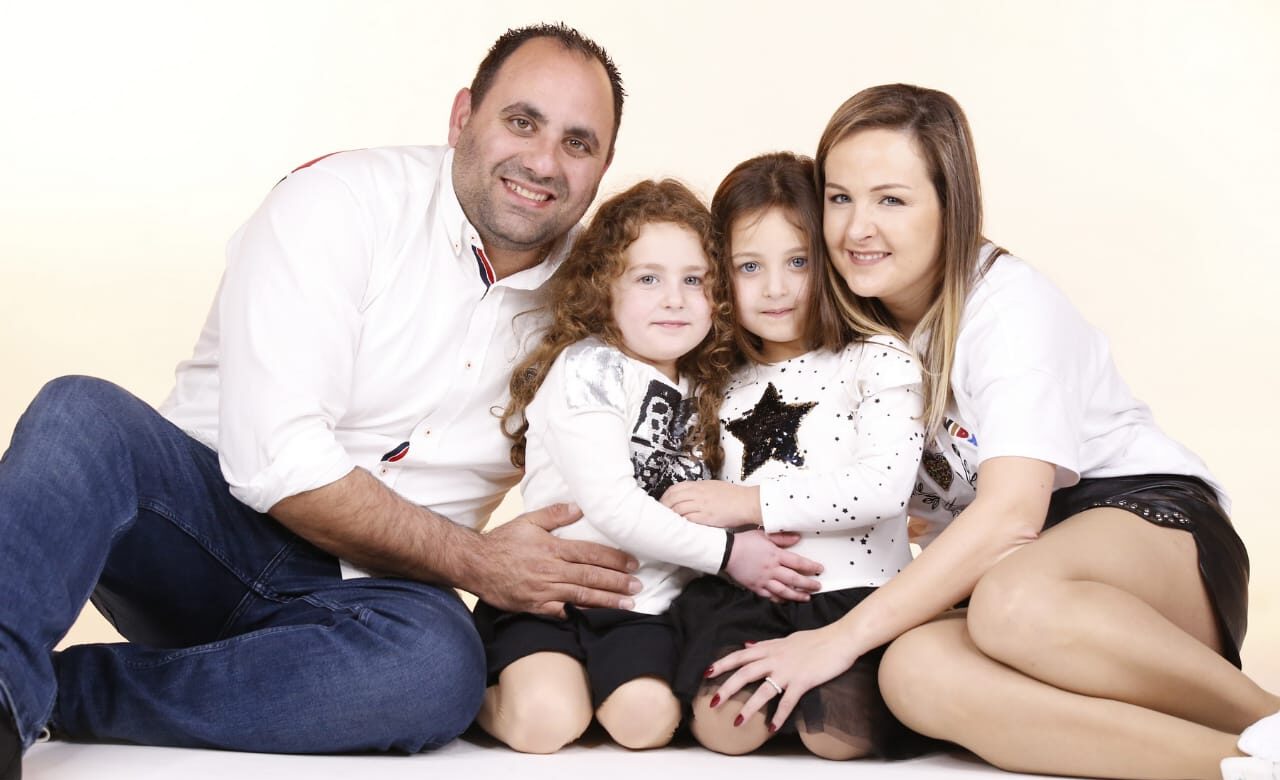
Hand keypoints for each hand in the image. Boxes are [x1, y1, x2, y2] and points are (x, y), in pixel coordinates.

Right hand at [475, 503, 640, 616]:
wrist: (475, 564)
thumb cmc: (502, 542)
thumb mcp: (527, 521)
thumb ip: (554, 514)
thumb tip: (578, 508)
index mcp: (552, 548)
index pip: (590, 553)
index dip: (614, 559)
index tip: (632, 563)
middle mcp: (551, 570)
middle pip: (591, 576)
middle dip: (617, 582)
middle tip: (638, 586)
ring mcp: (543, 590)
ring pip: (581, 596)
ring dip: (607, 600)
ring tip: (628, 603)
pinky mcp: (534, 606)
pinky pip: (560, 612)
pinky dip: (576, 613)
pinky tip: (593, 616)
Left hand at [661, 480, 760, 527]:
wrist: (748, 502)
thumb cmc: (735, 496)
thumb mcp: (714, 486)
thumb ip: (701, 489)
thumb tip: (690, 495)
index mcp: (700, 485)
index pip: (675, 488)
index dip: (665, 496)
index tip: (662, 503)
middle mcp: (699, 493)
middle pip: (673, 498)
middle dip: (664, 506)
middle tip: (660, 514)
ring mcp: (702, 505)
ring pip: (678, 508)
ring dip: (670, 515)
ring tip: (666, 522)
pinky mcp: (706, 517)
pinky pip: (688, 519)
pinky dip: (680, 522)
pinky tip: (677, 526)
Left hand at [706, 625, 858, 730]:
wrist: (840, 638)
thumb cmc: (816, 639)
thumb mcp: (786, 639)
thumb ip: (766, 644)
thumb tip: (748, 645)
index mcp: (771, 647)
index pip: (740, 656)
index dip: (723, 664)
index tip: (707, 672)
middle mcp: (775, 659)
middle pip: (745, 673)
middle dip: (727, 688)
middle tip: (713, 702)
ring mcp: (789, 671)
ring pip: (763, 690)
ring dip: (749, 707)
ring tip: (737, 721)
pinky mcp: (803, 681)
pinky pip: (788, 701)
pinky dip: (779, 716)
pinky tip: (772, 727)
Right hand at [724, 529, 821, 601]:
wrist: (726, 552)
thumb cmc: (744, 542)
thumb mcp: (764, 535)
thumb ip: (782, 537)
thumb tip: (797, 538)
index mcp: (775, 555)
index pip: (798, 562)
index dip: (811, 567)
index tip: (819, 569)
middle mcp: (771, 569)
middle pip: (794, 579)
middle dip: (808, 584)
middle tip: (818, 586)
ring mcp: (763, 580)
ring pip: (784, 591)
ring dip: (797, 595)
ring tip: (806, 597)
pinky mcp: (755, 587)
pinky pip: (770, 596)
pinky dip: (779, 600)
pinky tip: (786, 601)